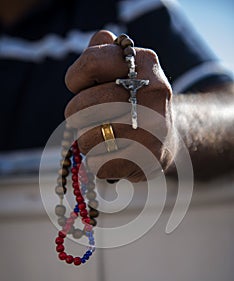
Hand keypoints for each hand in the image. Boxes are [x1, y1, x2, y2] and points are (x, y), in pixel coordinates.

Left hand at [64, 30, 171, 181]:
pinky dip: (97, 163)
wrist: (168, 139)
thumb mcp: (126, 71)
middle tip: (81, 118)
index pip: (91, 62)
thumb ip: (106, 52)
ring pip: (88, 139)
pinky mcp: (149, 158)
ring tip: (102, 138)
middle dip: (75, 115)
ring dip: (86, 142)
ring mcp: (153, 129)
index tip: (77, 86)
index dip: (75, 77)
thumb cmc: (135, 103)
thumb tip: (100, 38)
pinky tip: (112, 155)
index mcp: (145, 64)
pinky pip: (99, 164)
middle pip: (84, 106)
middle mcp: (153, 93)